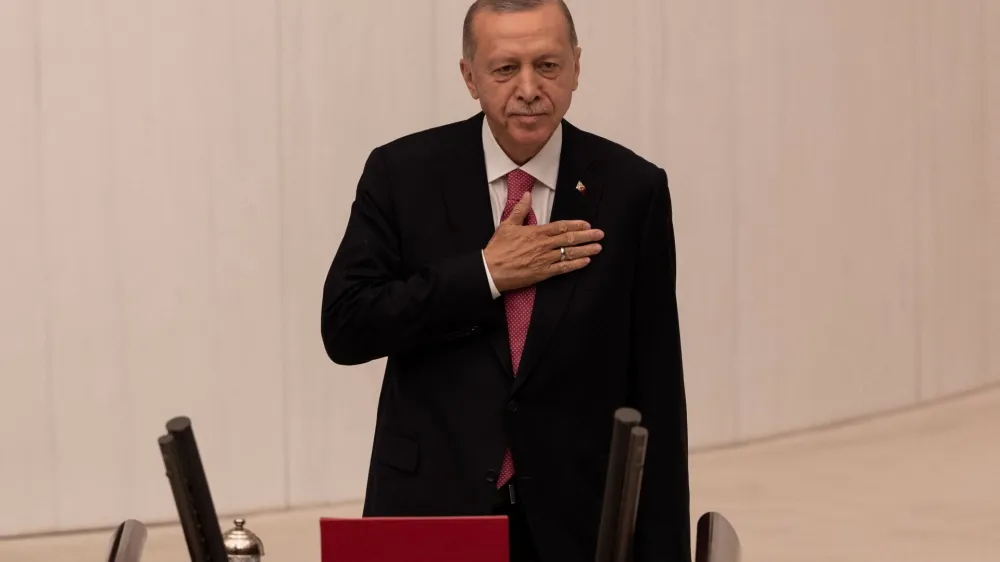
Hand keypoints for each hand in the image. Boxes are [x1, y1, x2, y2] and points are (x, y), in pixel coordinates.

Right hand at [484, 192, 603, 292]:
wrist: (491, 270)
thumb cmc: (497, 248)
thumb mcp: (507, 225)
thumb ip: (520, 210)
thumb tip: (527, 195)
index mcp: (536, 232)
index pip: (561, 227)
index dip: (576, 225)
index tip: (587, 224)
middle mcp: (543, 245)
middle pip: (569, 239)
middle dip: (587, 236)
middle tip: (600, 234)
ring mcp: (544, 260)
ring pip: (569, 253)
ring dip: (586, 250)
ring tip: (598, 247)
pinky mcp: (543, 273)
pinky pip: (563, 268)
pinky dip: (576, 265)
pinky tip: (586, 262)